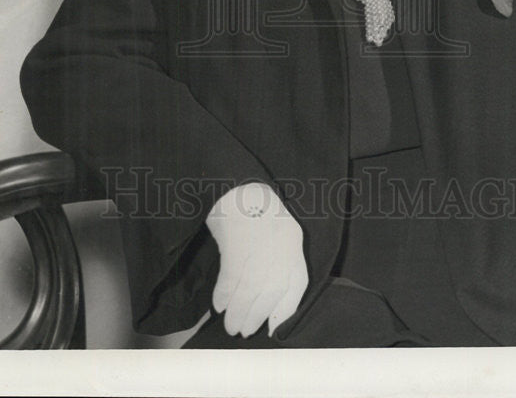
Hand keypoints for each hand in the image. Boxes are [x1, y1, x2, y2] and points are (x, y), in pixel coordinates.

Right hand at [205, 181, 308, 337]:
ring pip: (250, 288)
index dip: (285, 310)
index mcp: (292, 239)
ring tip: (230, 325)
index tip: (272, 328)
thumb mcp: (277, 232)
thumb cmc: (254, 210)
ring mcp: (259, 242)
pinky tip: (219, 304)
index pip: (296, 283)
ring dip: (238, 312)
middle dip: (256, 316)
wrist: (237, 184)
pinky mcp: (236, 240)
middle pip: (271, 290)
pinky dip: (225, 295)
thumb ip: (277, 261)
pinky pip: (231, 276)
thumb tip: (265, 301)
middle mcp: (280, 243)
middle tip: (243, 331)